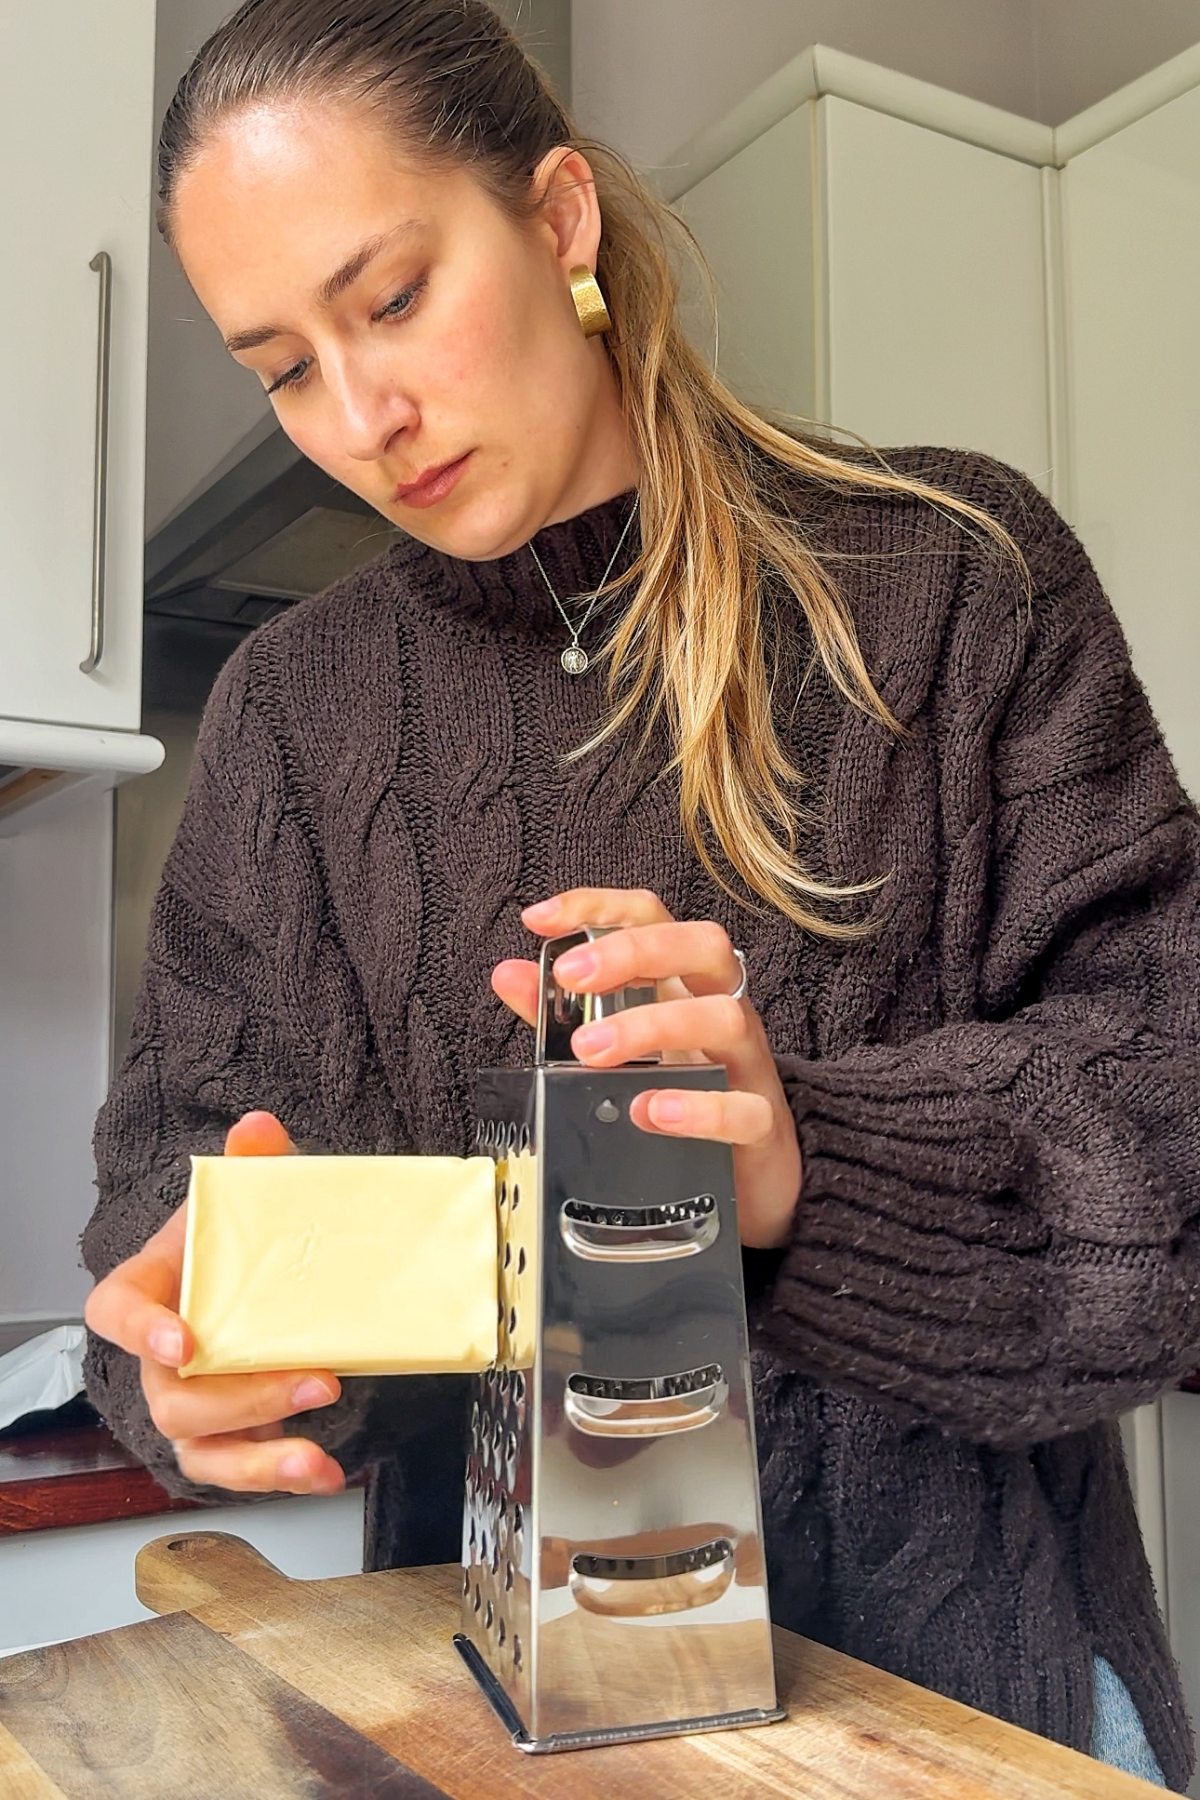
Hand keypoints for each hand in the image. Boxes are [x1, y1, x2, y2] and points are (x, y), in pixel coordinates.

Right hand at [84, 1111, 345, 1495]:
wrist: (263, 1271)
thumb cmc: (237, 1237)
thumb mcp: (249, 1192)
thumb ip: (252, 1160)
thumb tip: (257, 1128)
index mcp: (150, 1287)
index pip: (115, 1310)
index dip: (140, 1330)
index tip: (183, 1340)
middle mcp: (161, 1355)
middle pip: (170, 1395)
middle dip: (240, 1399)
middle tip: (313, 1380)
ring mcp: (192, 1399)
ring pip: (198, 1447)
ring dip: (259, 1459)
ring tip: (314, 1458)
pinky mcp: (229, 1432)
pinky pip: (238, 1468)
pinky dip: (282, 1477)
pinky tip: (326, 1475)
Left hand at [491, 889, 801, 1247]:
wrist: (752, 1177)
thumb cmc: (684, 1095)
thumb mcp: (621, 1049)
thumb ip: (561, 1015)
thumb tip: (508, 974)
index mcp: (685, 985)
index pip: (652, 918)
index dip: (598, 906)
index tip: (540, 918)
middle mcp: (722, 1009)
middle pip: (704, 946)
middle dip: (634, 951)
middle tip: (569, 977)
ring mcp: (748, 1065)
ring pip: (725, 1018)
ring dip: (652, 1026)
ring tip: (590, 1052)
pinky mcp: (762, 1126)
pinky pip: (745, 1109)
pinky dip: (698, 1109)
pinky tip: (651, 1112)